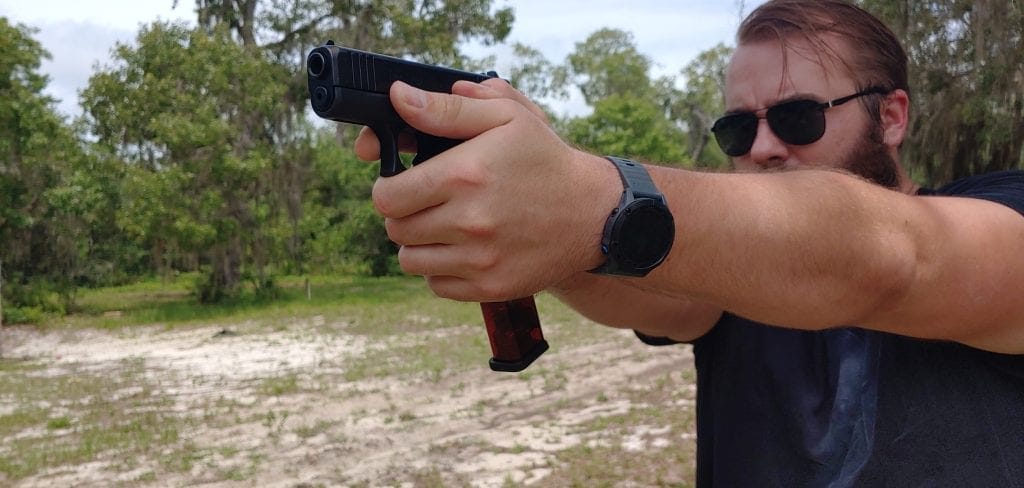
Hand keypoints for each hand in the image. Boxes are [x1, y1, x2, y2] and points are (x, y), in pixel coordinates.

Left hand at [356, 81, 617, 301]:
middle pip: (396, 229)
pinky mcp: (490, 286)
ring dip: (420, 244)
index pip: (387, 196)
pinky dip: (441, 270)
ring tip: (445, 226)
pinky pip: (437, 285)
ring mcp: (480, 259)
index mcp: (464, 175)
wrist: (593, 214)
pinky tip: (463, 249)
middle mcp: (469, 221)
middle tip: (429, 202)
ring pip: (410, 261)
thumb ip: (446, 108)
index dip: (390, 188)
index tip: (404, 184)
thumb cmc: (545, 159)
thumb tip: (399, 98)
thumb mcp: (506, 117)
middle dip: (405, 214)